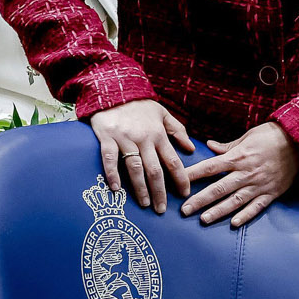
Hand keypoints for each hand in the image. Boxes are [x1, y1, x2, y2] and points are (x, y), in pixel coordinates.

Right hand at [89, 99, 193, 214]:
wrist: (114, 89)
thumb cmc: (140, 104)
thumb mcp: (163, 114)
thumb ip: (178, 131)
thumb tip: (191, 149)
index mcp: (159, 135)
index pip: (174, 161)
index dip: (180, 179)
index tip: (185, 194)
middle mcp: (144, 139)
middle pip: (155, 170)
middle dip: (160, 191)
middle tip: (162, 209)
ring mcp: (125, 139)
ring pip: (135, 168)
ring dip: (140, 188)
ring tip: (144, 204)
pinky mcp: (107, 138)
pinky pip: (109, 159)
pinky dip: (112, 174)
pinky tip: (116, 189)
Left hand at [180, 121, 298, 227]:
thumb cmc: (273, 136)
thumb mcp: (248, 136)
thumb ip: (228, 146)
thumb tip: (209, 146)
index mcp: (239, 157)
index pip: (210, 167)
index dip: (192, 175)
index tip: (178, 182)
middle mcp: (246, 173)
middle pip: (219, 188)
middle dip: (200, 200)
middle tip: (184, 210)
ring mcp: (259, 184)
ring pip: (235, 201)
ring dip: (218, 211)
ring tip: (203, 220)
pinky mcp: (271, 192)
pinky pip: (257, 207)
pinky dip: (245, 216)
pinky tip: (234, 224)